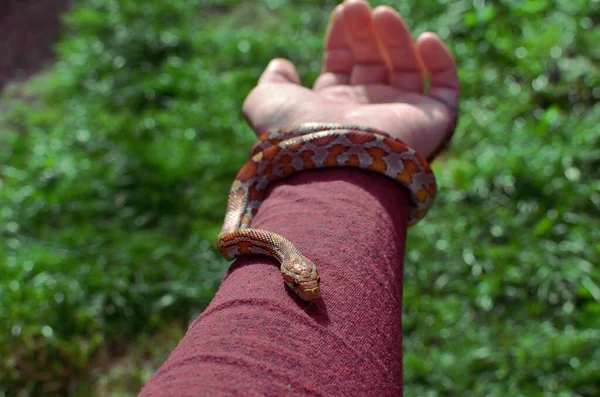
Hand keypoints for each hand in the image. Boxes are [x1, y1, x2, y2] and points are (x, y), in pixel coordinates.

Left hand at [242, 0, 459, 158]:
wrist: (334, 163)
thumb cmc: (298, 133)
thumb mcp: (268, 102)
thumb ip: (272, 82)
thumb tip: (281, 65)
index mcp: (334, 108)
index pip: (344, 65)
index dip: (343, 38)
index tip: (343, 11)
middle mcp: (368, 111)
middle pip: (373, 62)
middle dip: (366, 32)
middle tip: (358, 6)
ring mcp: (401, 116)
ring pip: (407, 69)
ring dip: (397, 38)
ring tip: (383, 14)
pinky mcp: (432, 122)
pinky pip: (446, 90)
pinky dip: (441, 62)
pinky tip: (426, 40)